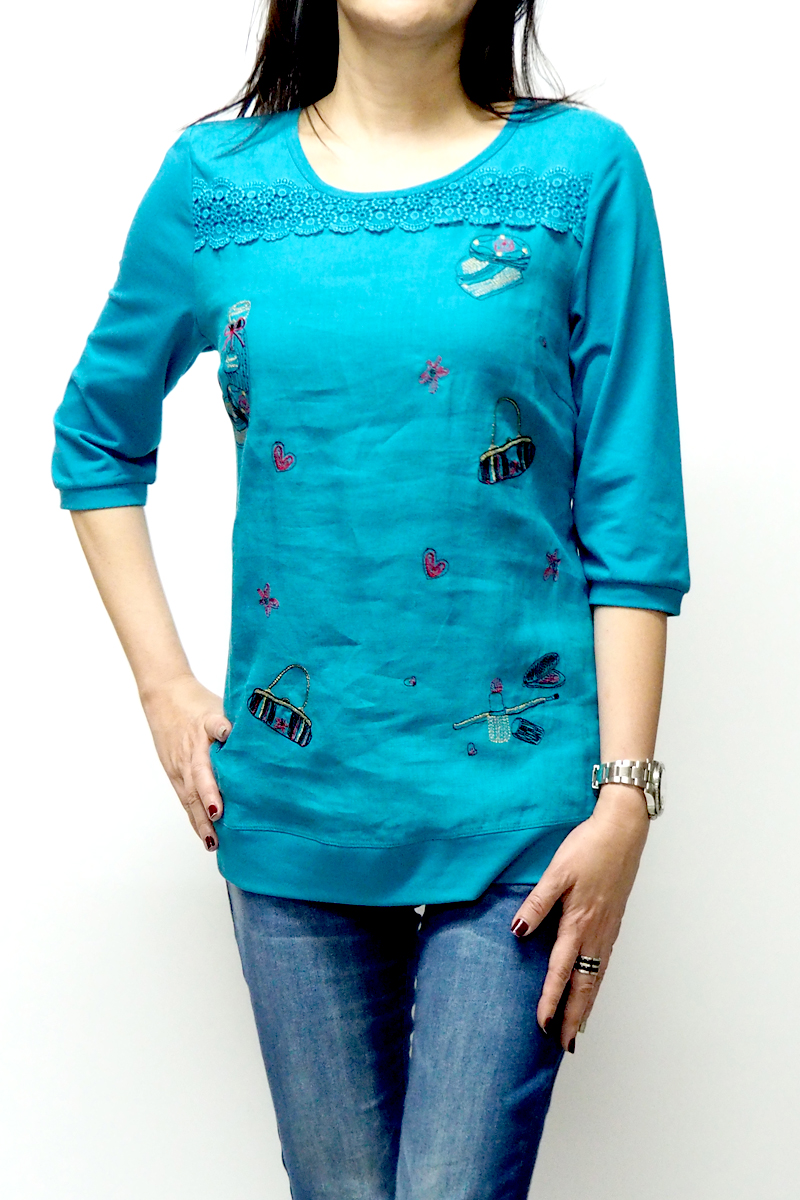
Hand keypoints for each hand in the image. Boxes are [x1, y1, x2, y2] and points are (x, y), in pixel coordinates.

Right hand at [140, 673, 231, 851]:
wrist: (164, 697)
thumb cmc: (198, 703)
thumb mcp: (220, 704)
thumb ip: (238, 720)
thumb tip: (268, 730)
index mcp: (205, 725)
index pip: (214, 730)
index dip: (221, 738)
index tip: (226, 755)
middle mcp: (191, 749)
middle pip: (198, 775)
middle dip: (207, 797)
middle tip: (217, 816)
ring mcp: (180, 765)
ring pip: (190, 794)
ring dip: (200, 818)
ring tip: (213, 841)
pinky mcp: (175, 775)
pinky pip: (186, 800)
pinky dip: (195, 819)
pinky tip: (206, 837)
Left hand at [510, 784, 649, 1051]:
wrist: (622, 831)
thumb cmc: (588, 848)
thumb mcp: (556, 872)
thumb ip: (536, 903)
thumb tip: (518, 931)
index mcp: (578, 923)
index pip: (561, 972)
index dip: (551, 1001)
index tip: (541, 1026)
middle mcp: (595, 933)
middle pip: (585, 987)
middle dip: (574, 1017)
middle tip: (564, 1045)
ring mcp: (608, 931)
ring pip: (597, 978)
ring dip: (587, 1006)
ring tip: (578, 1029)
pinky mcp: (614, 923)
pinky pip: (604, 965)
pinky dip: (597, 985)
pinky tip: (593, 989)